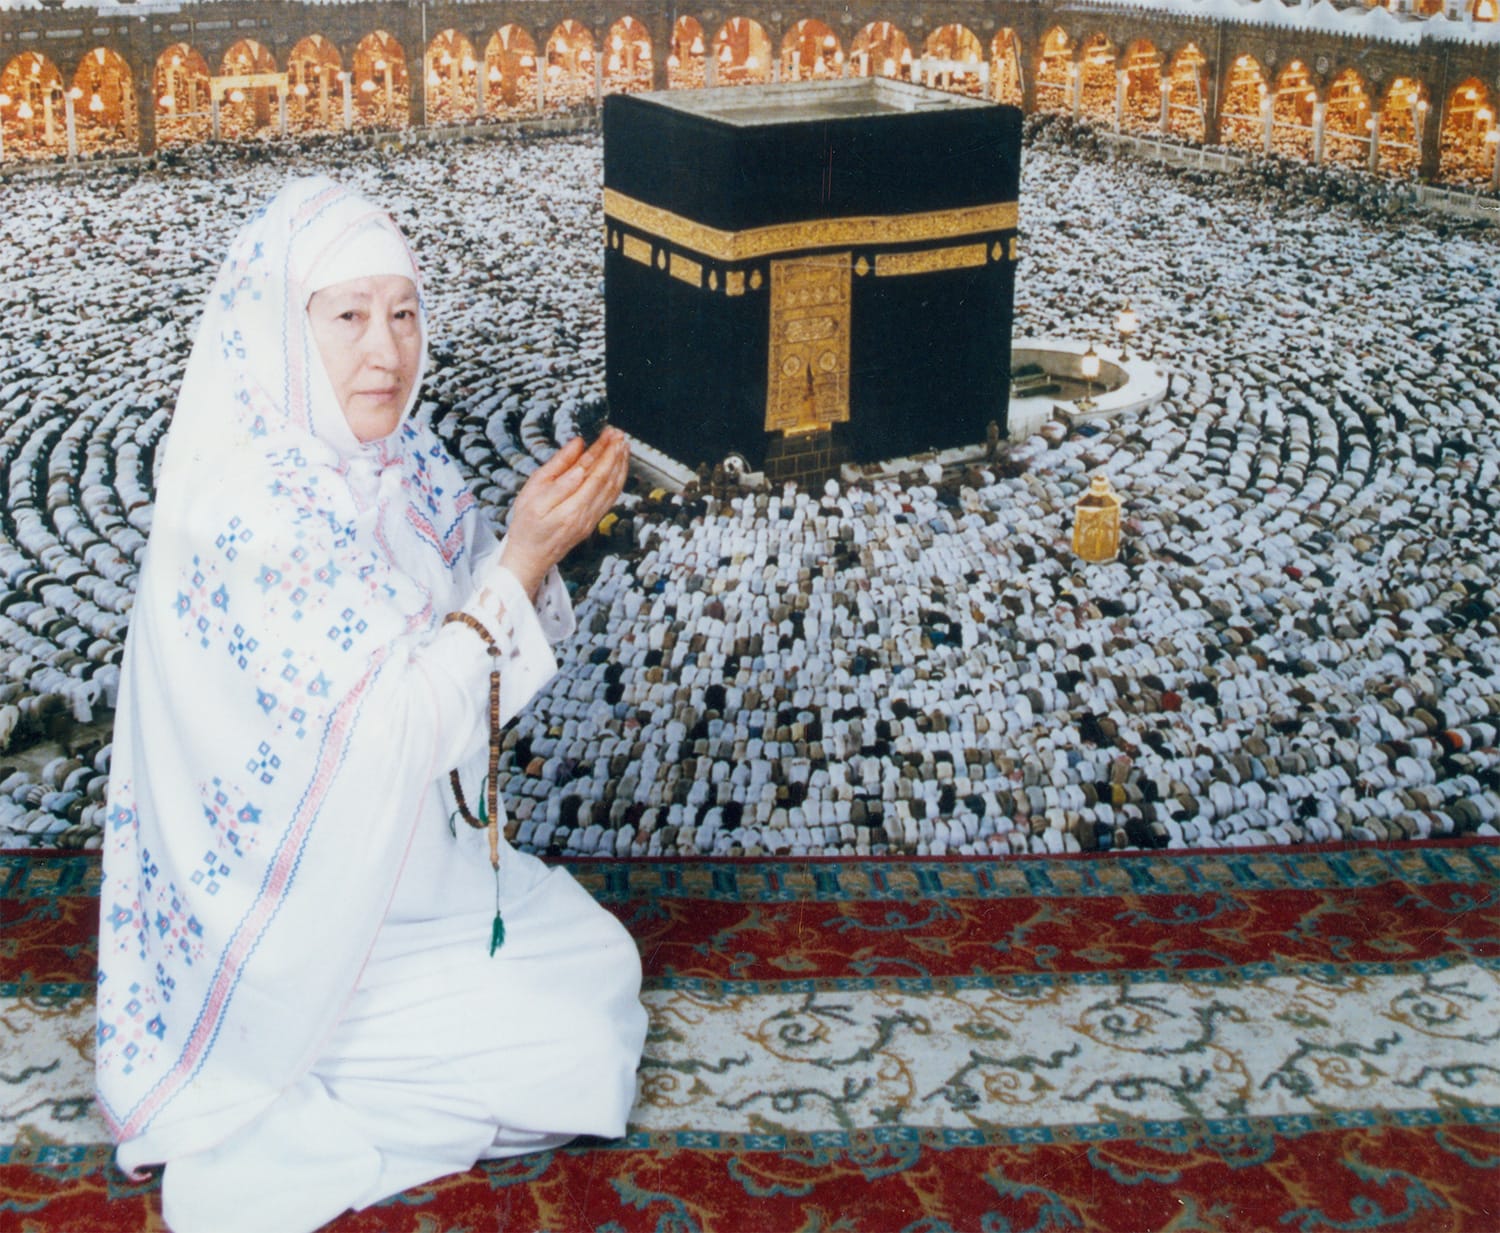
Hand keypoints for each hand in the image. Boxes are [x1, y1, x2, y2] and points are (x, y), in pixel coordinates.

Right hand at [499, 427, 629, 596]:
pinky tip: (619, 467)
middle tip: (618, 434)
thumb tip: (577, 447)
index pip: (592, 472)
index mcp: (569, 508)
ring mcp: (591, 521)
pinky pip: (611, 498)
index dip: (602, 451)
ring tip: (623, 445)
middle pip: (607, 479)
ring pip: (613, 489)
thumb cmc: (526, 525)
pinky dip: (618, 480)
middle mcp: (585, 516)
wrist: (530, 558)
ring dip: (621, 465)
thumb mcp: (532, 494)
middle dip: (615, 454)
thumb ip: (557, 470)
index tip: (607, 433)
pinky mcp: (593, 523)